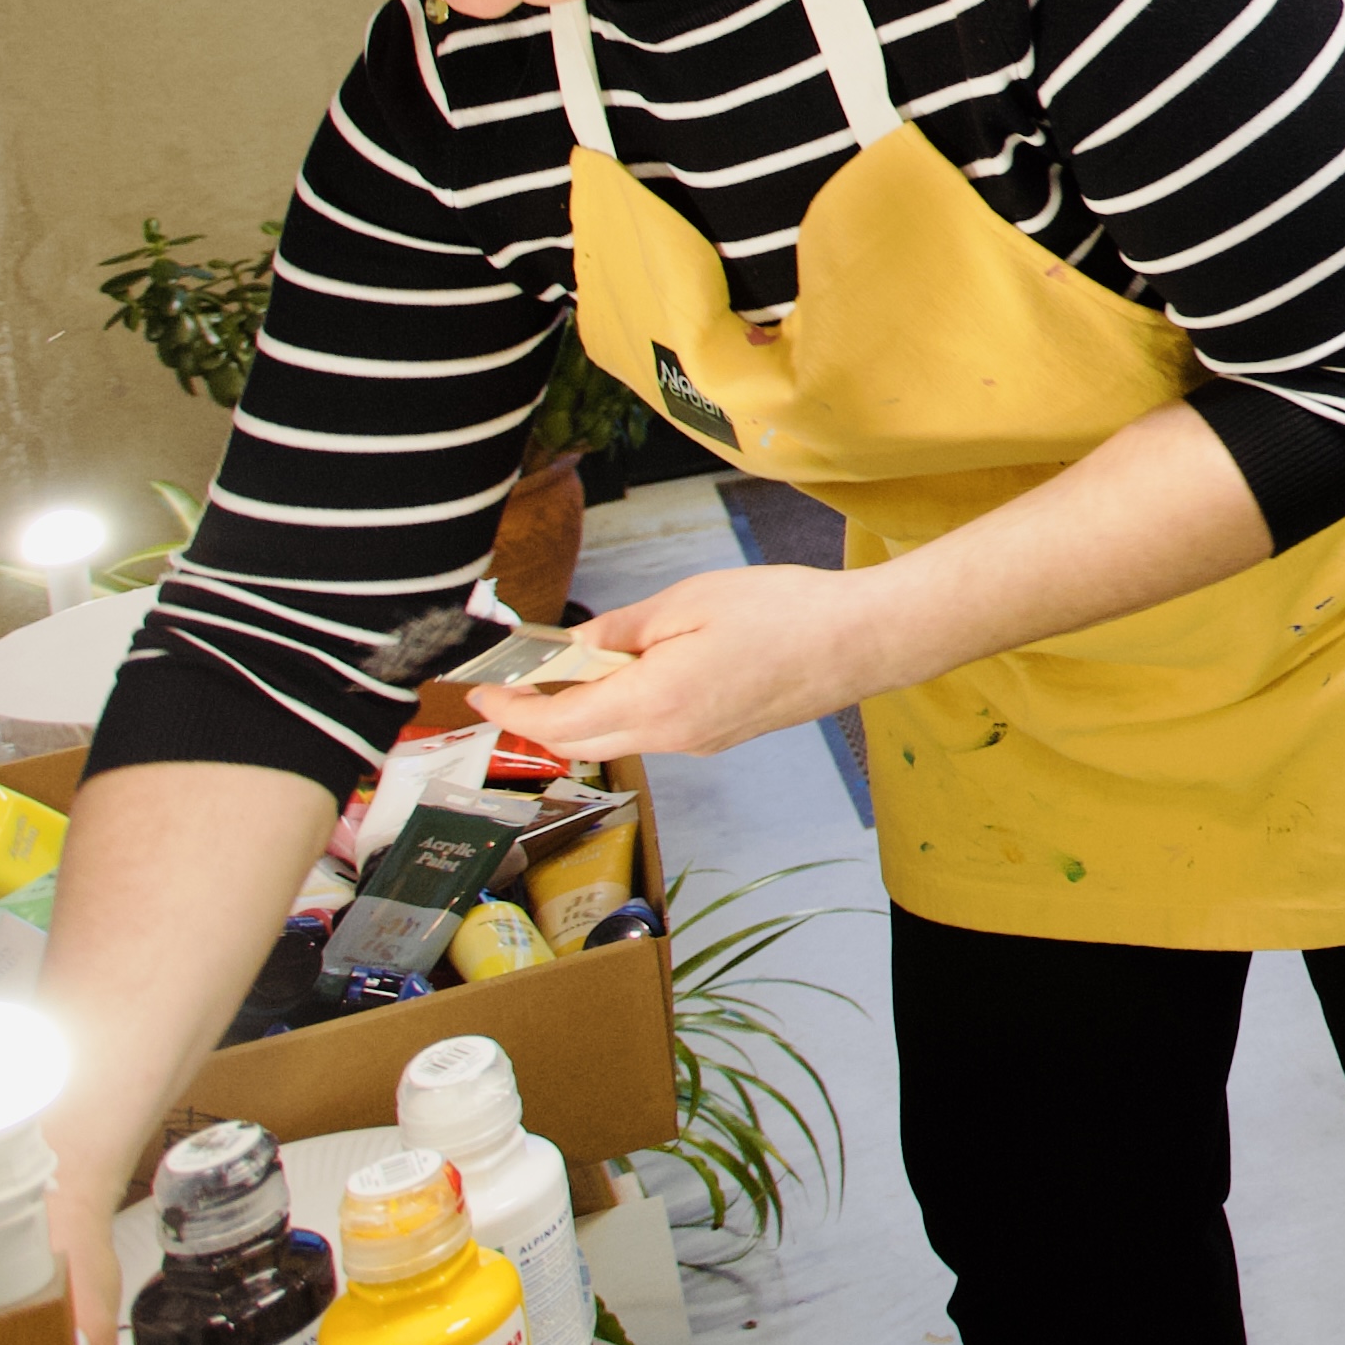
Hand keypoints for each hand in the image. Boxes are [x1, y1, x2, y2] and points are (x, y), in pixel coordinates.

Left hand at [475, 562, 891, 762]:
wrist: (863, 643)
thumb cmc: (786, 614)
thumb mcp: (691, 601)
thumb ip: (624, 629)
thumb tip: (579, 645)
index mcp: (653, 702)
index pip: (557, 721)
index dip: (510, 708)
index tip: (481, 689)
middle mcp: (670, 737)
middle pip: (579, 742)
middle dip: (536, 718)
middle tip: (514, 683)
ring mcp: (698, 743)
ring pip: (617, 737)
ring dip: (582, 712)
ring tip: (576, 666)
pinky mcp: (721, 737)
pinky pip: (653, 731)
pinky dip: (624, 709)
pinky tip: (635, 672)